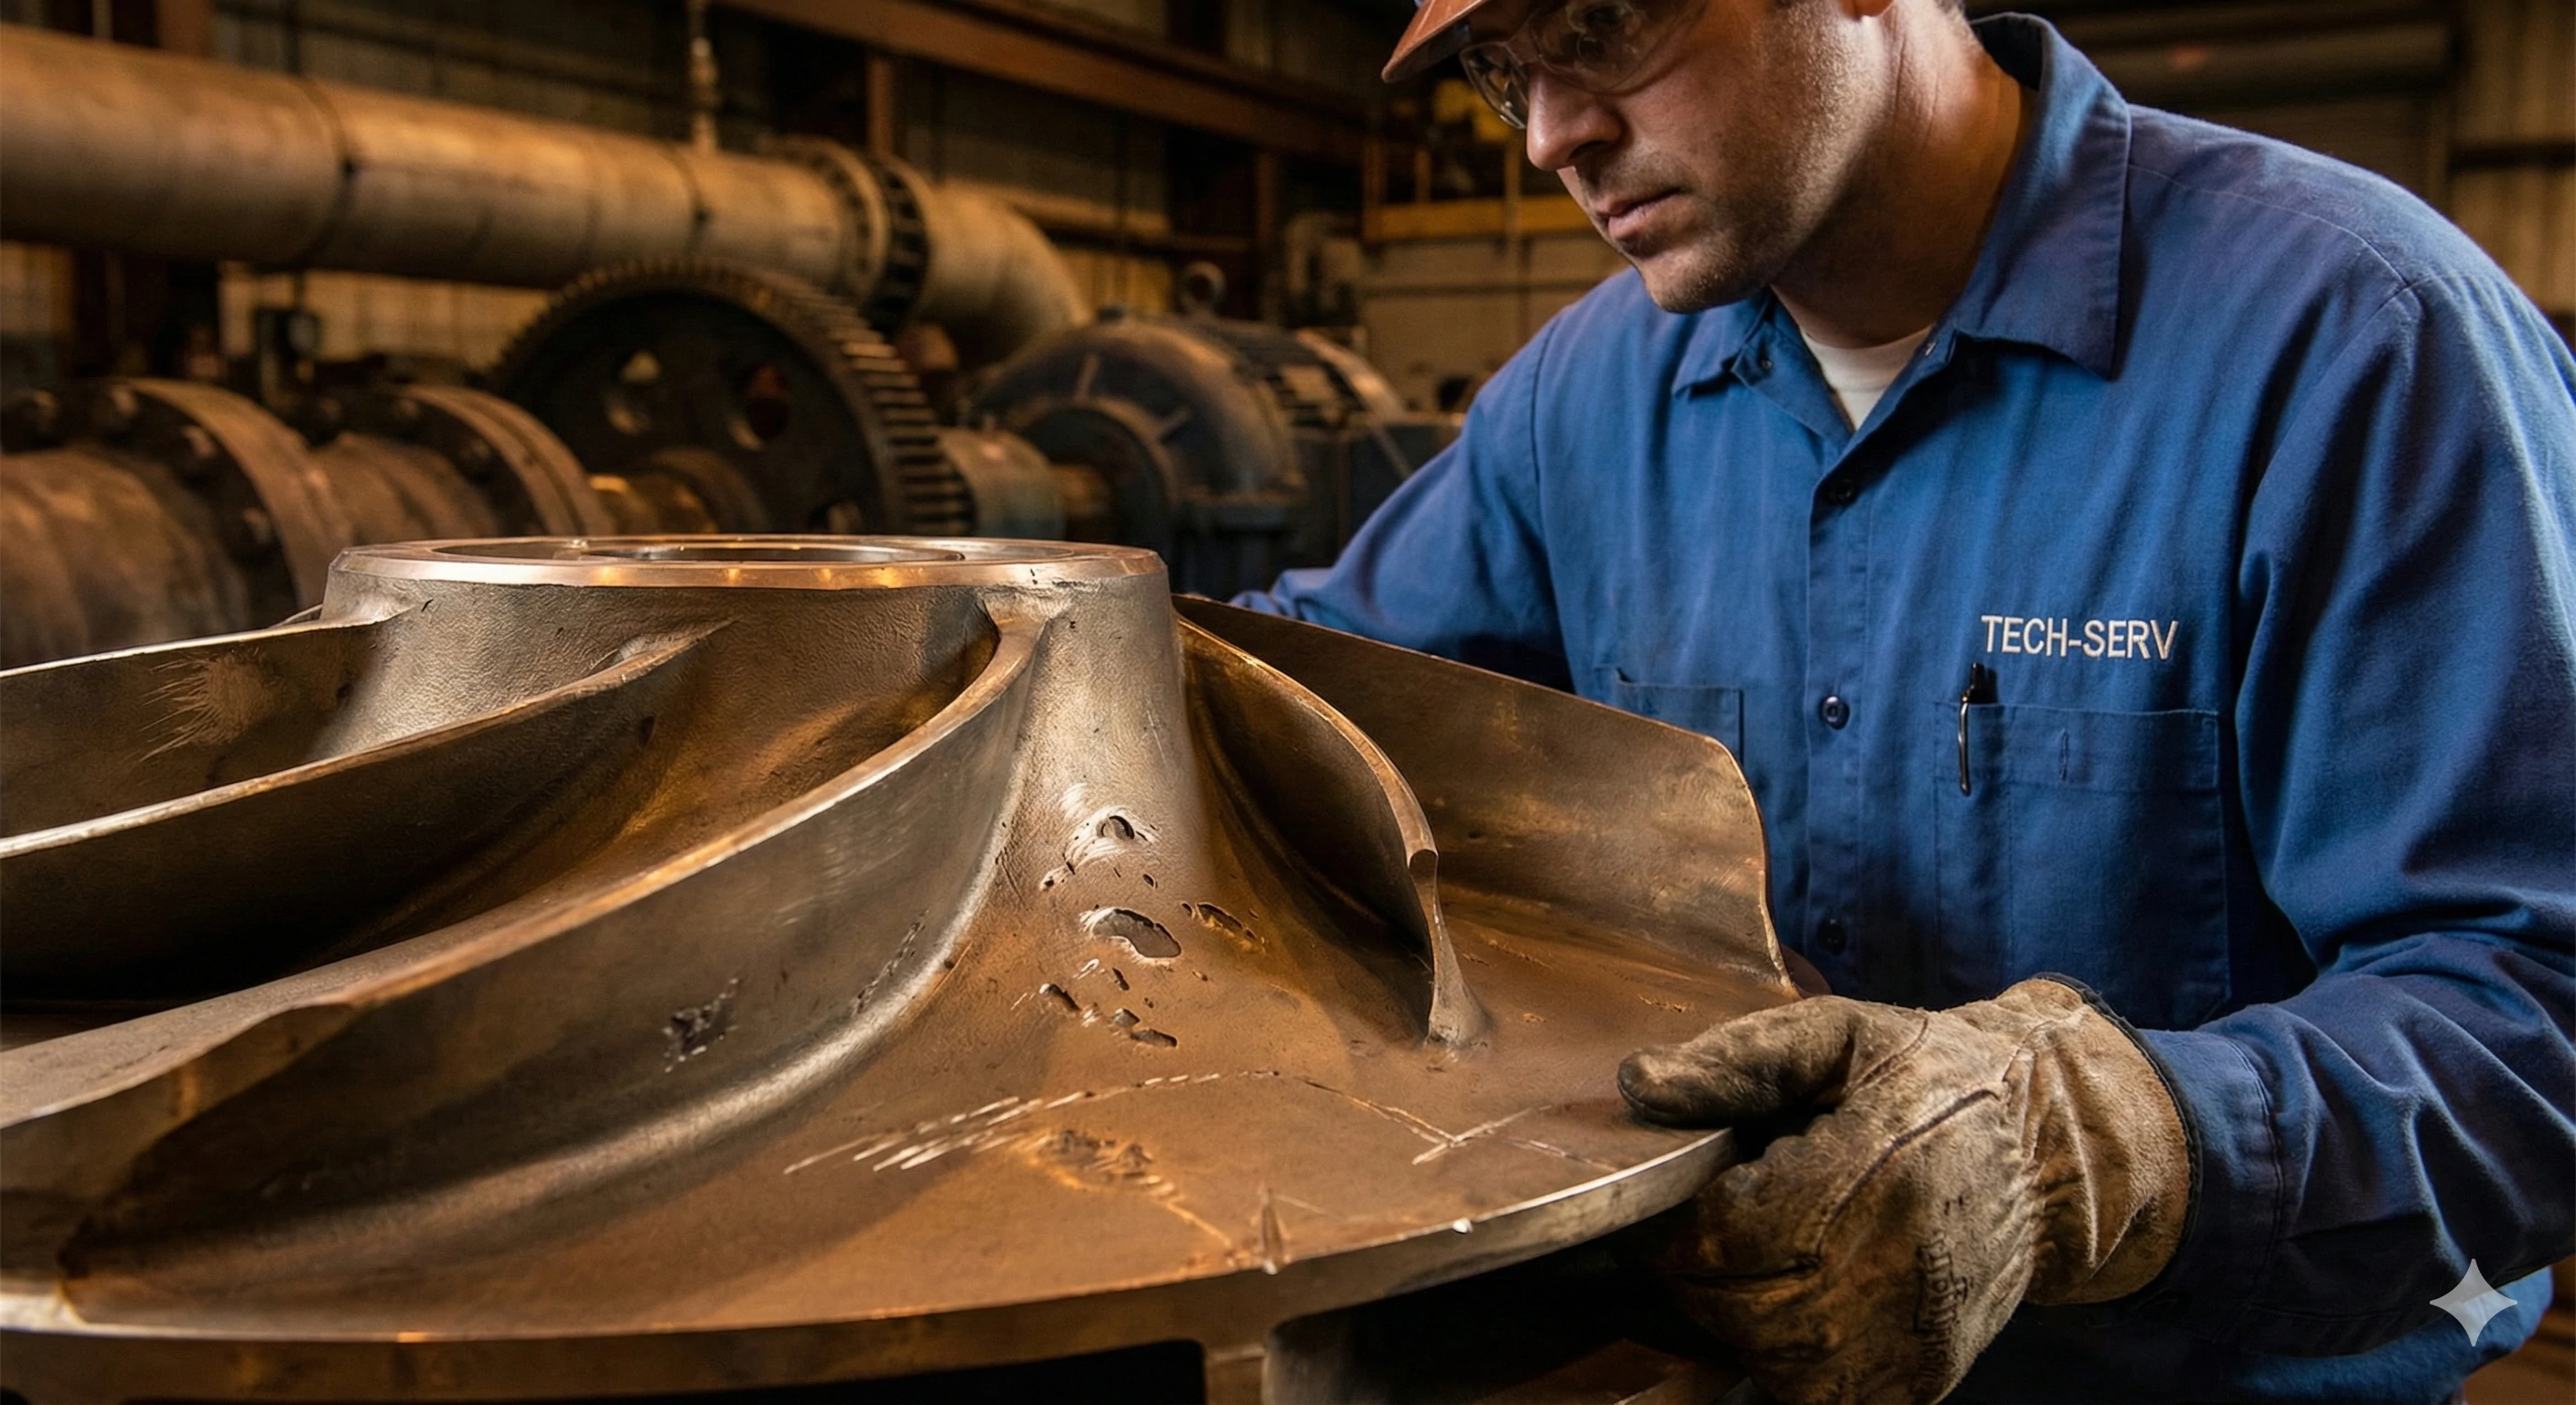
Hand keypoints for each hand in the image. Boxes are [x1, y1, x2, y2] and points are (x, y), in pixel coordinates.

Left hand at [1618, 978, 2191, 1404]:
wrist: (2050, 1151)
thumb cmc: (1929, 1075)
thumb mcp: (1838, 1033)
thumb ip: (1736, 1058)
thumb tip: (1639, 1083)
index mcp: (1880, 1163)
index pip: (1734, 1229)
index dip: (1687, 1220)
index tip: (1688, 1192)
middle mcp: (1905, 1259)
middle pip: (1745, 1304)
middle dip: (1702, 1271)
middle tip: (1712, 1227)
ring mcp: (1919, 1330)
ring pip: (1774, 1360)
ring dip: (1740, 1317)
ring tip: (1756, 1260)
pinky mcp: (1927, 1376)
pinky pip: (1820, 1394)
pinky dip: (1786, 1358)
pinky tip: (1797, 1299)